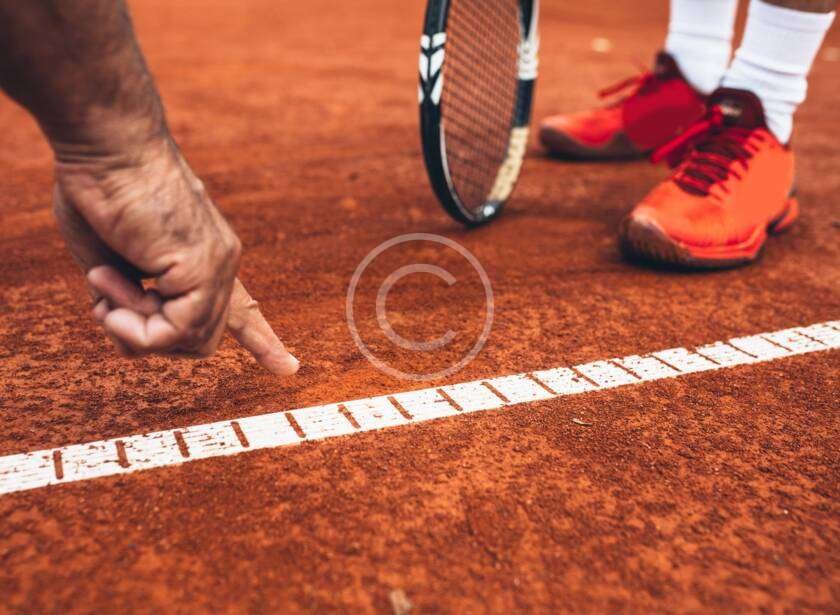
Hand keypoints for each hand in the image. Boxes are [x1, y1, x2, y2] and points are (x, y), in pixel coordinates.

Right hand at [52, 136, 298, 376]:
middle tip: (108, 305)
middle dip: (145, 338)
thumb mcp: (110, 261)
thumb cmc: (98, 191)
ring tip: (104, 282)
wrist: (105, 144)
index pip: (242, 309)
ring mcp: (217, 265)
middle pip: (197, 342)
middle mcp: (221, 264)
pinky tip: (111, 288)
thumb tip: (135, 336)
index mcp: (203, 259)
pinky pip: (175, 332)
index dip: (261, 341)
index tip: (289, 369)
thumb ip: (129, 299)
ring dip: (131, 328)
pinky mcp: (203, 265)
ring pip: (186, 342)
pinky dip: (135, 325)